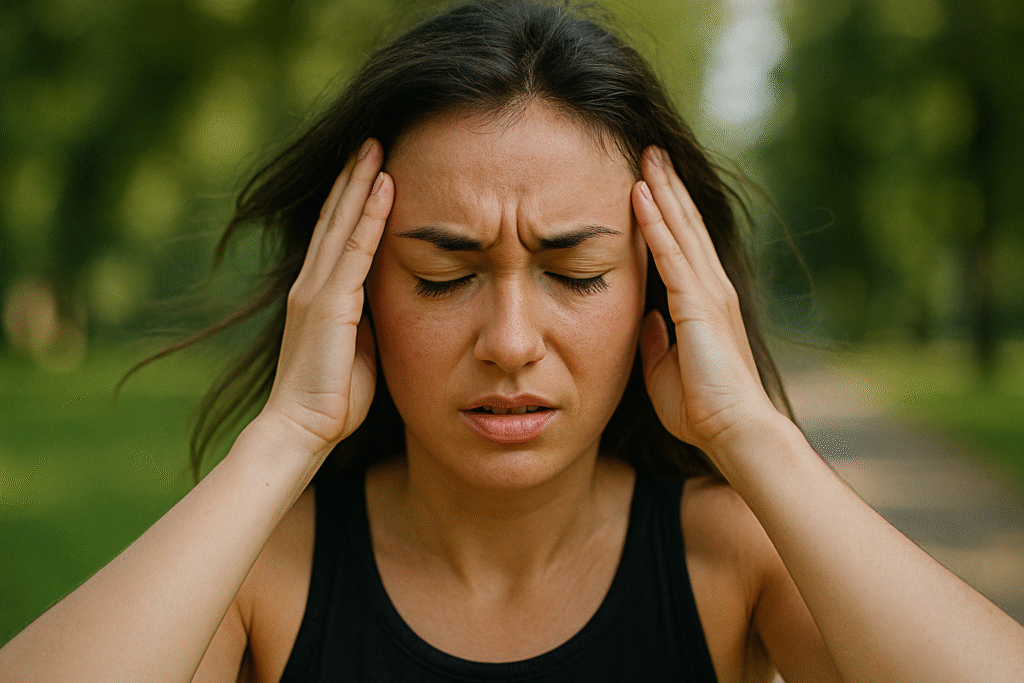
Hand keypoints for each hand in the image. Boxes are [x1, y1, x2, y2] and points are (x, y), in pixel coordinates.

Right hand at [260, 138, 392, 453]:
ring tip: (376, 146)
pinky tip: (384, 186)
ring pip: (342, 223)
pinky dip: (370, 216)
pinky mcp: (329, 303)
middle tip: (371, 140)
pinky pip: (354, 249)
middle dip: (353, 178)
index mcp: (318, 296)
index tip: (369, 170)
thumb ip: (366, 322)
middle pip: (334, 218)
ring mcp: (317, 291)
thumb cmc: (331, 399)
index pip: (336, 236)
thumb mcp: (357, 350)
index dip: (351, 201)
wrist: (302, 430)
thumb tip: (383, 305)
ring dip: (361, 183)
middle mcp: (312, 284)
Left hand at [632, 146, 777, 456]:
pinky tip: (641, 195)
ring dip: (662, 190)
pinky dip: (655, 223)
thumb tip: (649, 320)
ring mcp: (708, 293)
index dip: (667, 212)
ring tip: (646, 155)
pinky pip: (671, 255)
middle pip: (686, 226)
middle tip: (650, 151)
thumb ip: (658, 343)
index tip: (648, 182)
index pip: (683, 246)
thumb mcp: (665, 372)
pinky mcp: (699, 305)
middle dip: (667, 186)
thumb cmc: (703, 410)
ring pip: (680, 229)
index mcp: (704, 304)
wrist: (734, 431)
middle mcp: (711, 289)